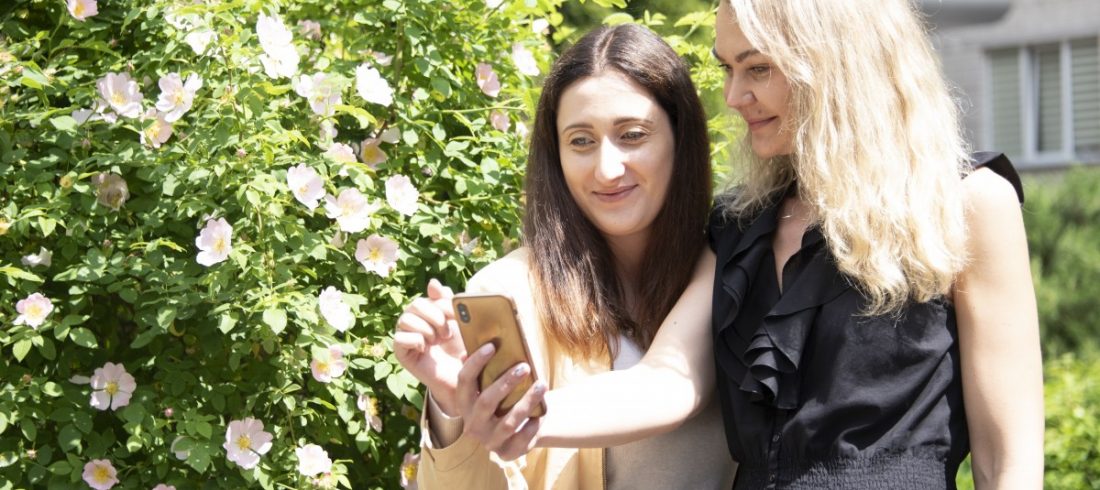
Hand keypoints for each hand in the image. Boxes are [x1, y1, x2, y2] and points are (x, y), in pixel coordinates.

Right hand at [393, 279, 465, 413]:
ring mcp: (406, 336)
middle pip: (415, 304)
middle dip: (434, 316)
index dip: (442, 302)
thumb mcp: (459, 324)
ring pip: (405, 319)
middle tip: (446, 332)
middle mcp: (414, 321)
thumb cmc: (461, 350)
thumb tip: (433, 282)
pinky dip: (415, 340)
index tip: (455, 314)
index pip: (429, 296)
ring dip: (425, 329)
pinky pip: (399, 338)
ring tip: (437, 341)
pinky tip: (425, 348)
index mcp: (429, 311)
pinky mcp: (400, 352)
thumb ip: (448, 303)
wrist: (460, 378)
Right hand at [456, 342, 547, 460]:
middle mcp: (472, 424)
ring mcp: (489, 441)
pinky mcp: (507, 453)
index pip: (464, 381)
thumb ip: (488, 366)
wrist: (521, 427)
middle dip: (506, 382)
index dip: (475, 363)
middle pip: (487, 402)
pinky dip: (533, 426)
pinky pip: (521, 441)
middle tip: (525, 366)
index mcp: (464, 403)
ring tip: (542, 384)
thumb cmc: (506, 398)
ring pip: (508, 422)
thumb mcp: (494, 383)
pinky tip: (542, 414)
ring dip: (527, 402)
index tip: (492, 345)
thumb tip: (487, 336)